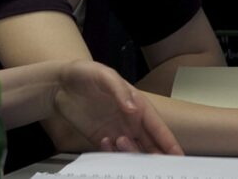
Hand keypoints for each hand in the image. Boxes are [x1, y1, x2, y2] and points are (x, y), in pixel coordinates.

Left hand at [53, 60, 182, 154]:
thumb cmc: (84, 73)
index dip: (169, 143)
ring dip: (131, 153)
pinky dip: (112, 153)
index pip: (158, 128)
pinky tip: (104, 141)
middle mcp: (131, 121)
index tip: (178, 158)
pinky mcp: (100, 139)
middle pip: (150, 145)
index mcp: (138, 106)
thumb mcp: (103, 75)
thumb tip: (133, 109)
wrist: (58, 83)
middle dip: (155, 156)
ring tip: (119, 140)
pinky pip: (112, 153)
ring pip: (133, 151)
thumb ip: (119, 90)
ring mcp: (116, 131)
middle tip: (154, 165)